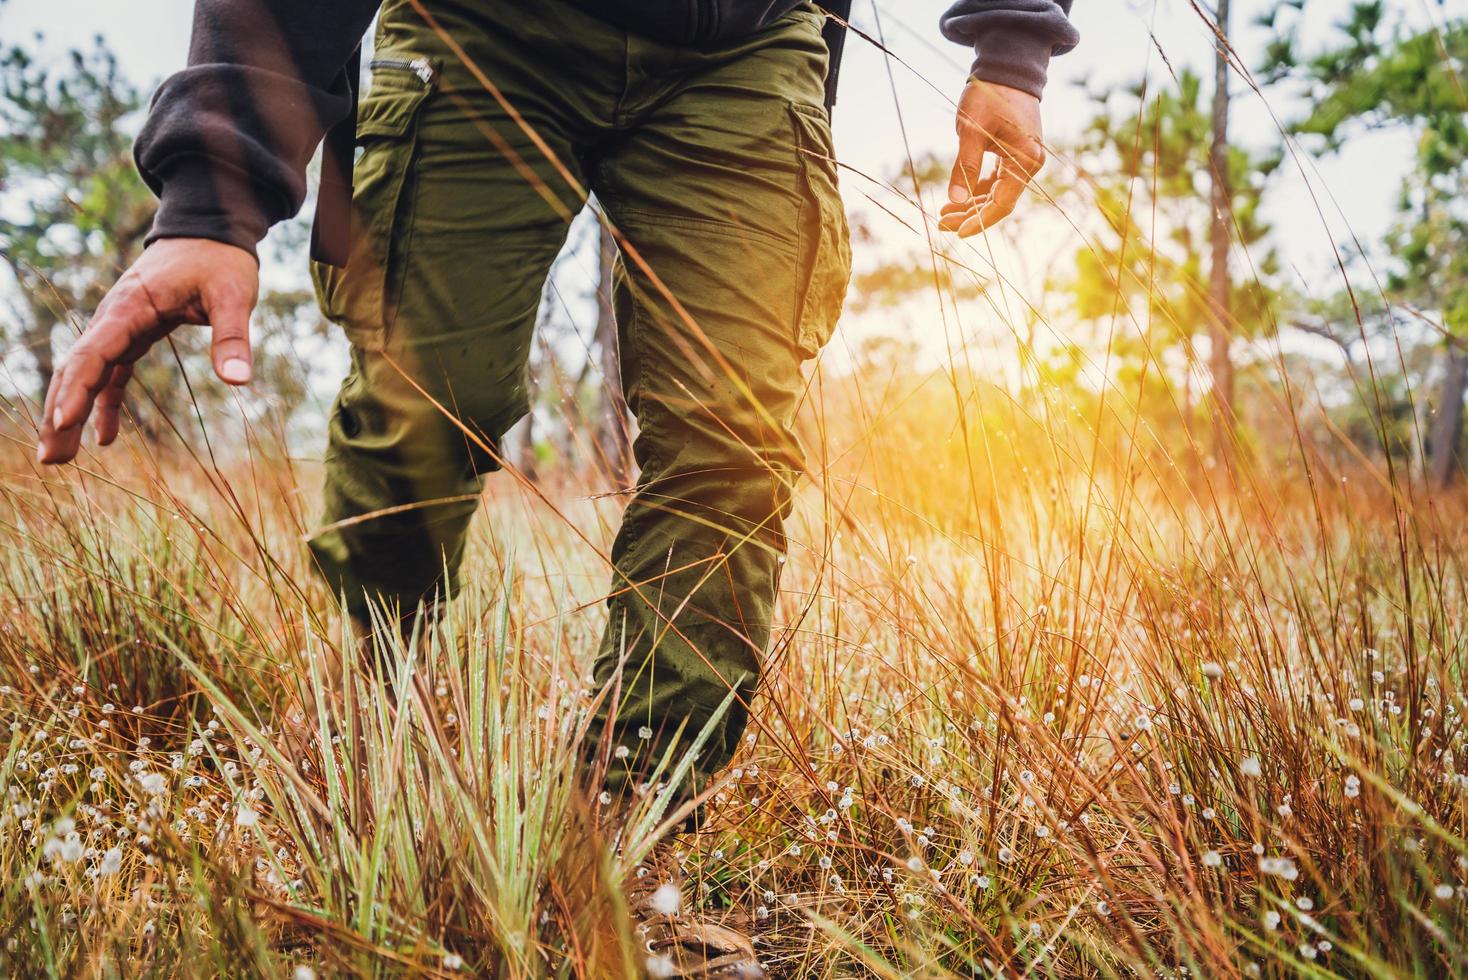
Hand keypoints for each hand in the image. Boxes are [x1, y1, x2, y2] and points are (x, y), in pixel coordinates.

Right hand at [36, 238, 258, 464]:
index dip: (76, 390)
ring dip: (71, 414)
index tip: (63, 424)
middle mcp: (114, 318)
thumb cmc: (220, 260)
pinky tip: (104, 439)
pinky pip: (110, 374)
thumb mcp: (234, 295)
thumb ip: (233, 337)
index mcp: (131, 308)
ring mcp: (120, 327)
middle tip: (50, 460)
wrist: (209, 231)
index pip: (94, 354)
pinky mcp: (133, 334)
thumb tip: (238, 381)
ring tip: (60, 458)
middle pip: (76, 370)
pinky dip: (103, 404)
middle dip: (59, 414)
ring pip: (85, 375)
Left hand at [939, 80, 1044, 236]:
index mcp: (1026, 160)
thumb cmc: (989, 96)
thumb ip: (965, 166)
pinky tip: (957, 198)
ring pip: (997, 193)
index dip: (979, 222)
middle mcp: (1030, 164)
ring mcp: (1025, 159)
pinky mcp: (1016, 154)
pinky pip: (997, 181)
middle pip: (999, 202)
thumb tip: (955, 201)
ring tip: (944, 212)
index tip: (955, 232)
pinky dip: (978, 190)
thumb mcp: (971, 131)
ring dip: (972, 205)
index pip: (1002, 204)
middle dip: (970, 215)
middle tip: (941, 224)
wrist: (1006, 69)